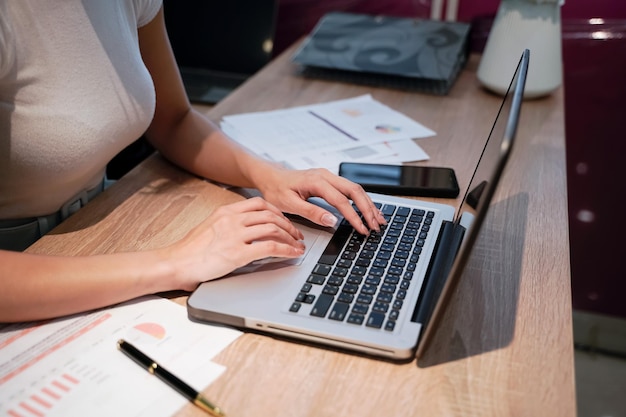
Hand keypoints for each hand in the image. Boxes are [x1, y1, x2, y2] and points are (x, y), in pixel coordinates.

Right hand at [161, 197, 304, 289]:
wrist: (176, 263)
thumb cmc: (190, 251)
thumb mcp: (210, 228)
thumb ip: (229, 225)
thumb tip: (247, 230)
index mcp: (226, 211)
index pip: (259, 204)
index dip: (277, 212)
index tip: (285, 221)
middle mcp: (232, 219)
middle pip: (270, 215)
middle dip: (288, 225)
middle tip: (297, 235)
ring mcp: (235, 235)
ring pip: (274, 229)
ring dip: (291, 237)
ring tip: (298, 245)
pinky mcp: (238, 253)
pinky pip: (271, 248)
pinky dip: (287, 250)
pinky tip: (293, 254)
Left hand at [255, 167, 385, 234]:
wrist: (270, 177)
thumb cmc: (276, 190)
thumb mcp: (289, 204)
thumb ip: (311, 212)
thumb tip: (332, 220)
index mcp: (316, 181)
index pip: (341, 200)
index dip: (354, 216)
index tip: (362, 229)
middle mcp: (326, 175)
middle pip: (355, 190)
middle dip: (368, 209)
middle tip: (376, 226)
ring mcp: (329, 176)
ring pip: (355, 189)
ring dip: (368, 204)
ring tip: (378, 219)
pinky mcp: (330, 180)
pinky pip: (350, 189)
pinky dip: (361, 200)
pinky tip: (368, 209)